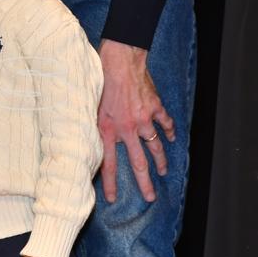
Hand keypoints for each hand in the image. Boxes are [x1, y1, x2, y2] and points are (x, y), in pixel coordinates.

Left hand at [97, 39, 174, 203]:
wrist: (120, 58)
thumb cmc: (100, 78)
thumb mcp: (88, 106)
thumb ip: (91, 125)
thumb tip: (86, 140)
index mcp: (108, 129)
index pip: (108, 164)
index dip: (111, 183)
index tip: (113, 198)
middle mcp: (128, 128)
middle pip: (138, 162)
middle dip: (144, 182)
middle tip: (150, 197)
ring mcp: (144, 118)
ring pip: (155, 146)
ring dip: (160, 161)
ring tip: (162, 172)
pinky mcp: (155, 106)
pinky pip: (165, 123)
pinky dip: (169, 131)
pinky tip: (171, 138)